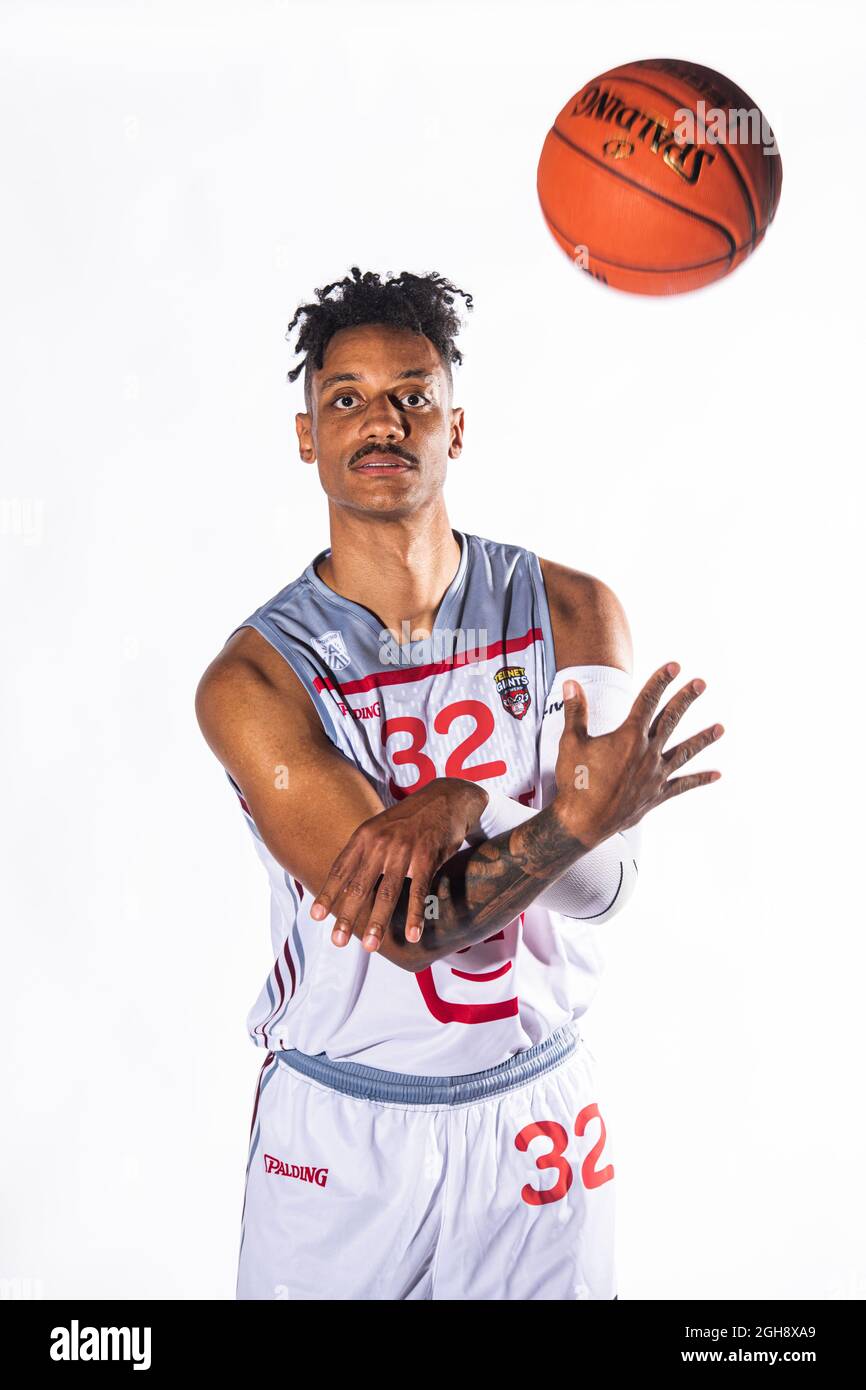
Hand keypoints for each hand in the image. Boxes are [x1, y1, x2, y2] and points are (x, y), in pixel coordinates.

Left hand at [309, 778, 489, 951]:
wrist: (445, 798)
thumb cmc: (409, 818)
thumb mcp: (380, 828)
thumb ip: (364, 852)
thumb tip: (345, 883)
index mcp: (364, 836)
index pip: (341, 869)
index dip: (329, 893)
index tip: (316, 916)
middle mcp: (380, 843)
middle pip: (360, 886)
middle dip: (347, 915)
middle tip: (338, 941)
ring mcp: (404, 850)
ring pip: (387, 892)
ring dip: (377, 922)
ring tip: (369, 946)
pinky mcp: (428, 857)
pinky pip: (419, 891)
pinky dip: (415, 915)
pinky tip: (412, 935)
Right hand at [553, 661, 723, 849]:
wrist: (582, 823)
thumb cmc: (576, 782)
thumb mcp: (571, 743)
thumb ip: (576, 711)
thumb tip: (572, 684)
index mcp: (629, 737)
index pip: (648, 701)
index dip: (661, 681)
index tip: (675, 666)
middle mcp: (648, 753)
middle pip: (670, 720)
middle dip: (686, 699)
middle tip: (701, 684)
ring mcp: (655, 775)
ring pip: (684, 752)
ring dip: (703, 739)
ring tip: (720, 729)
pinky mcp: (657, 794)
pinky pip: (683, 785)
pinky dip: (700, 779)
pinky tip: (716, 775)